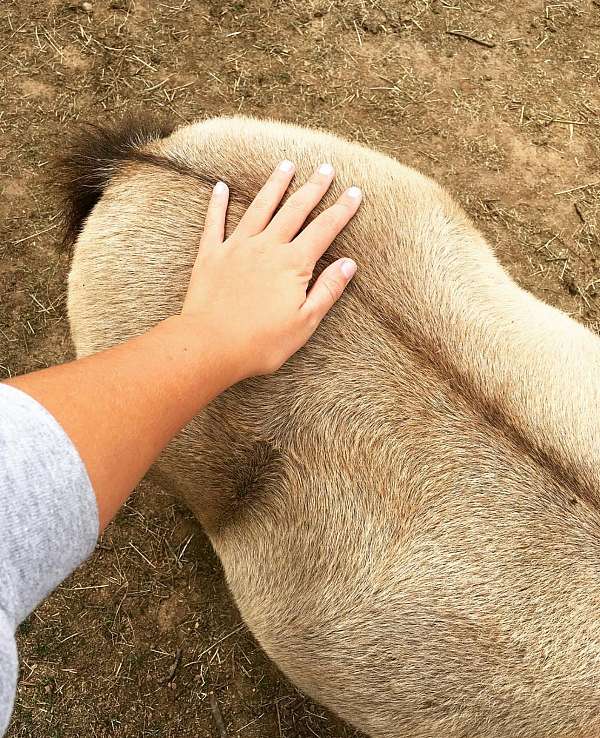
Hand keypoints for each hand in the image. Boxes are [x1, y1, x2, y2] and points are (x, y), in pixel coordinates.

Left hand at [180, 160, 360, 379]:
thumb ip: (327, 290)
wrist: (210, 346)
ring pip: (259, 207)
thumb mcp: (305, 322)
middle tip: (325, 168)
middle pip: (294, 210)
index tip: (355, 191)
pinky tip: (220, 186)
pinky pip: (215, 222)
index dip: (341, 210)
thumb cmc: (261, 342)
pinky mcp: (211, 255)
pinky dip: (218, 203)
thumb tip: (348, 264)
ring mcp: (237, 248)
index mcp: (293, 264)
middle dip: (312, 188)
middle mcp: (267, 247)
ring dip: (274, 185)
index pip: (324, 230)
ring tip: (286, 165)